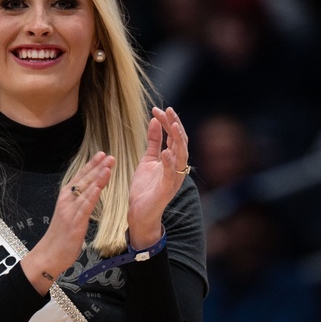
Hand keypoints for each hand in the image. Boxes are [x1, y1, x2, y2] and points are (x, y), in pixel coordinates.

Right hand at [22, 151, 114, 289]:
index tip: (101, 155)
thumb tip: (89, 196)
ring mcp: (70, 211)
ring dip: (98, 176)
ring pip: (86, 190)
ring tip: (108, 165)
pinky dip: (93, 194)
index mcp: (66, 199)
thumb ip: (78, 205)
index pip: (80, 178)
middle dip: (96, 166)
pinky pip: (85, 206)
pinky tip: (100, 186)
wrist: (48, 255)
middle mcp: (66, 201)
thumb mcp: (70, 217)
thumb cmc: (59, 239)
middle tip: (108, 155)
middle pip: (83, 180)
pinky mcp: (74, 222)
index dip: (91, 165)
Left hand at [127, 106, 189, 248]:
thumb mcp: (148, 159)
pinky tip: (165, 152)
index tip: (158, 109)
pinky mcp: (167, 189)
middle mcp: (177, 167)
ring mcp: (174, 178)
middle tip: (168, 111)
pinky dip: (169, 162)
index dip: (168, 122)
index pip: (174, 136)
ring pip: (181, 156)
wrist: (139, 212)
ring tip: (172, 125)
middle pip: (181, 142)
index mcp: (173, 160)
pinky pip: (171, 174)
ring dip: (178, 140)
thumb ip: (153, 141)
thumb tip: (154, 120)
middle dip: (175, 125)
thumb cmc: (145, 188)